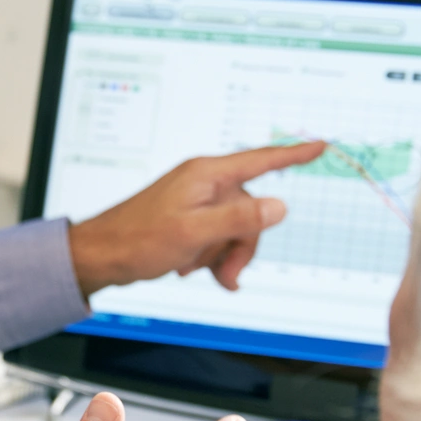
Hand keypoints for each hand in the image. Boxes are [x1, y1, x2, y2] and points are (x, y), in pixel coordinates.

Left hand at [67, 143, 326, 296]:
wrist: (101, 255)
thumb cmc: (138, 241)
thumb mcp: (194, 233)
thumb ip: (239, 219)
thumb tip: (278, 206)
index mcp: (206, 175)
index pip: (260, 160)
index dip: (293, 155)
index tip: (319, 146)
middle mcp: (203, 183)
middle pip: (250, 209)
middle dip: (243, 244)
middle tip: (227, 273)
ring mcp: (195, 201)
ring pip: (234, 227)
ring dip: (224, 255)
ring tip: (201, 272)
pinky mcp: (187, 218)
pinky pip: (216, 236)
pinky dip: (210, 256)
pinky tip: (191, 268)